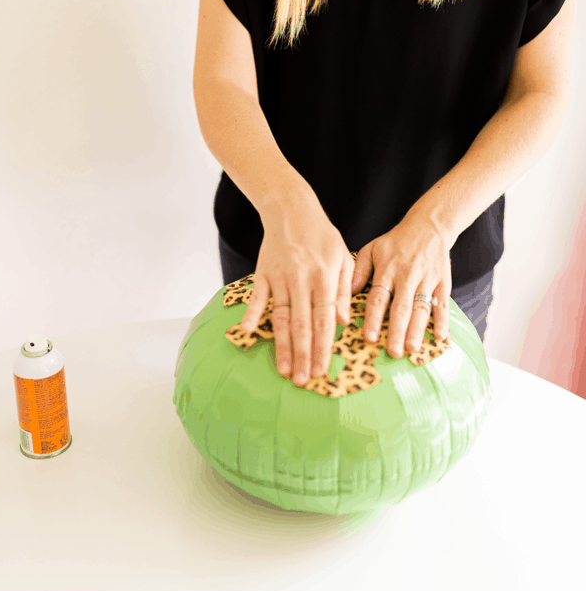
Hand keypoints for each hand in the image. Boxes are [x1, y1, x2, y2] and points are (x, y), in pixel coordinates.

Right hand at [239, 191, 354, 386]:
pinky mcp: (263, 272)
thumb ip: (342, 291)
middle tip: (304, 381)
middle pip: (303, 324)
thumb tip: (343, 324)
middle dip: (304, 355)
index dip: (323, 347)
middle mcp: (302, 280)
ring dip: (282, 345)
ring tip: (284, 370)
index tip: (323, 371)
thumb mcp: (342, 259)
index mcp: (325, 279)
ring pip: (281, 317)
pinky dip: (252, 313)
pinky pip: (257, 296)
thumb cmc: (322, 236)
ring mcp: (280, 277)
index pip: (324, 320)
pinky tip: (247, 332)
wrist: (293, 209)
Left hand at [352, 214, 451, 356]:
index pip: (378, 297)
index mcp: (387, 269)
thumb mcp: (373, 248)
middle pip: (401, 307)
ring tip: (412, 349)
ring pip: (422, 308)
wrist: (429, 226)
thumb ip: (359, 270)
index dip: (374, 318)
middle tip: (393, 352)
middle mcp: (407, 275)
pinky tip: (440, 337)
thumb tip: (349, 293)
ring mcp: (427, 280)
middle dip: (397, 331)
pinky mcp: (443, 282)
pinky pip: (443, 304)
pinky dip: (443, 321)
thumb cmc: (396, 242)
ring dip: (417, 330)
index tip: (370, 337)